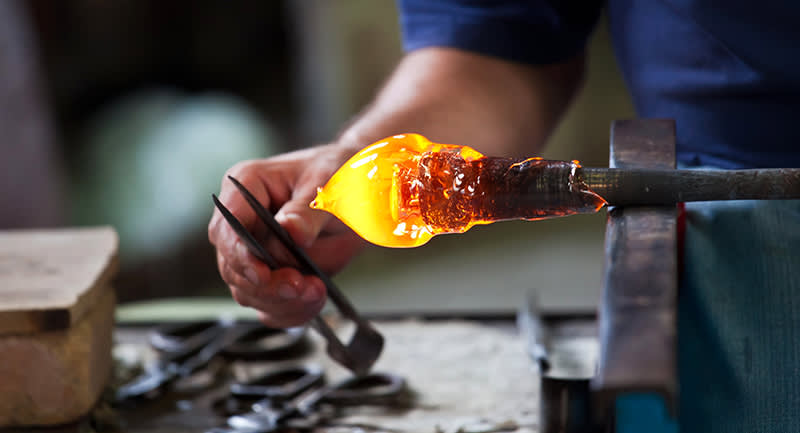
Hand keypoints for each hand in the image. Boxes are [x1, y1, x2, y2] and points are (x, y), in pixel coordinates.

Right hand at [208, 143, 366, 326]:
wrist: (363, 192)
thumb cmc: (340, 174)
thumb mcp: (330, 185)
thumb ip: (308, 211)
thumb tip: (289, 231)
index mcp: (247, 185)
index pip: (227, 225)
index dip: (239, 253)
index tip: (263, 272)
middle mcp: (244, 221)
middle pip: (233, 266)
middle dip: (265, 284)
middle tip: (300, 286)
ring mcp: (256, 251)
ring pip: (248, 291)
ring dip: (281, 301)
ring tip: (315, 291)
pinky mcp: (274, 275)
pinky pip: (270, 305)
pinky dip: (290, 311)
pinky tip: (313, 301)